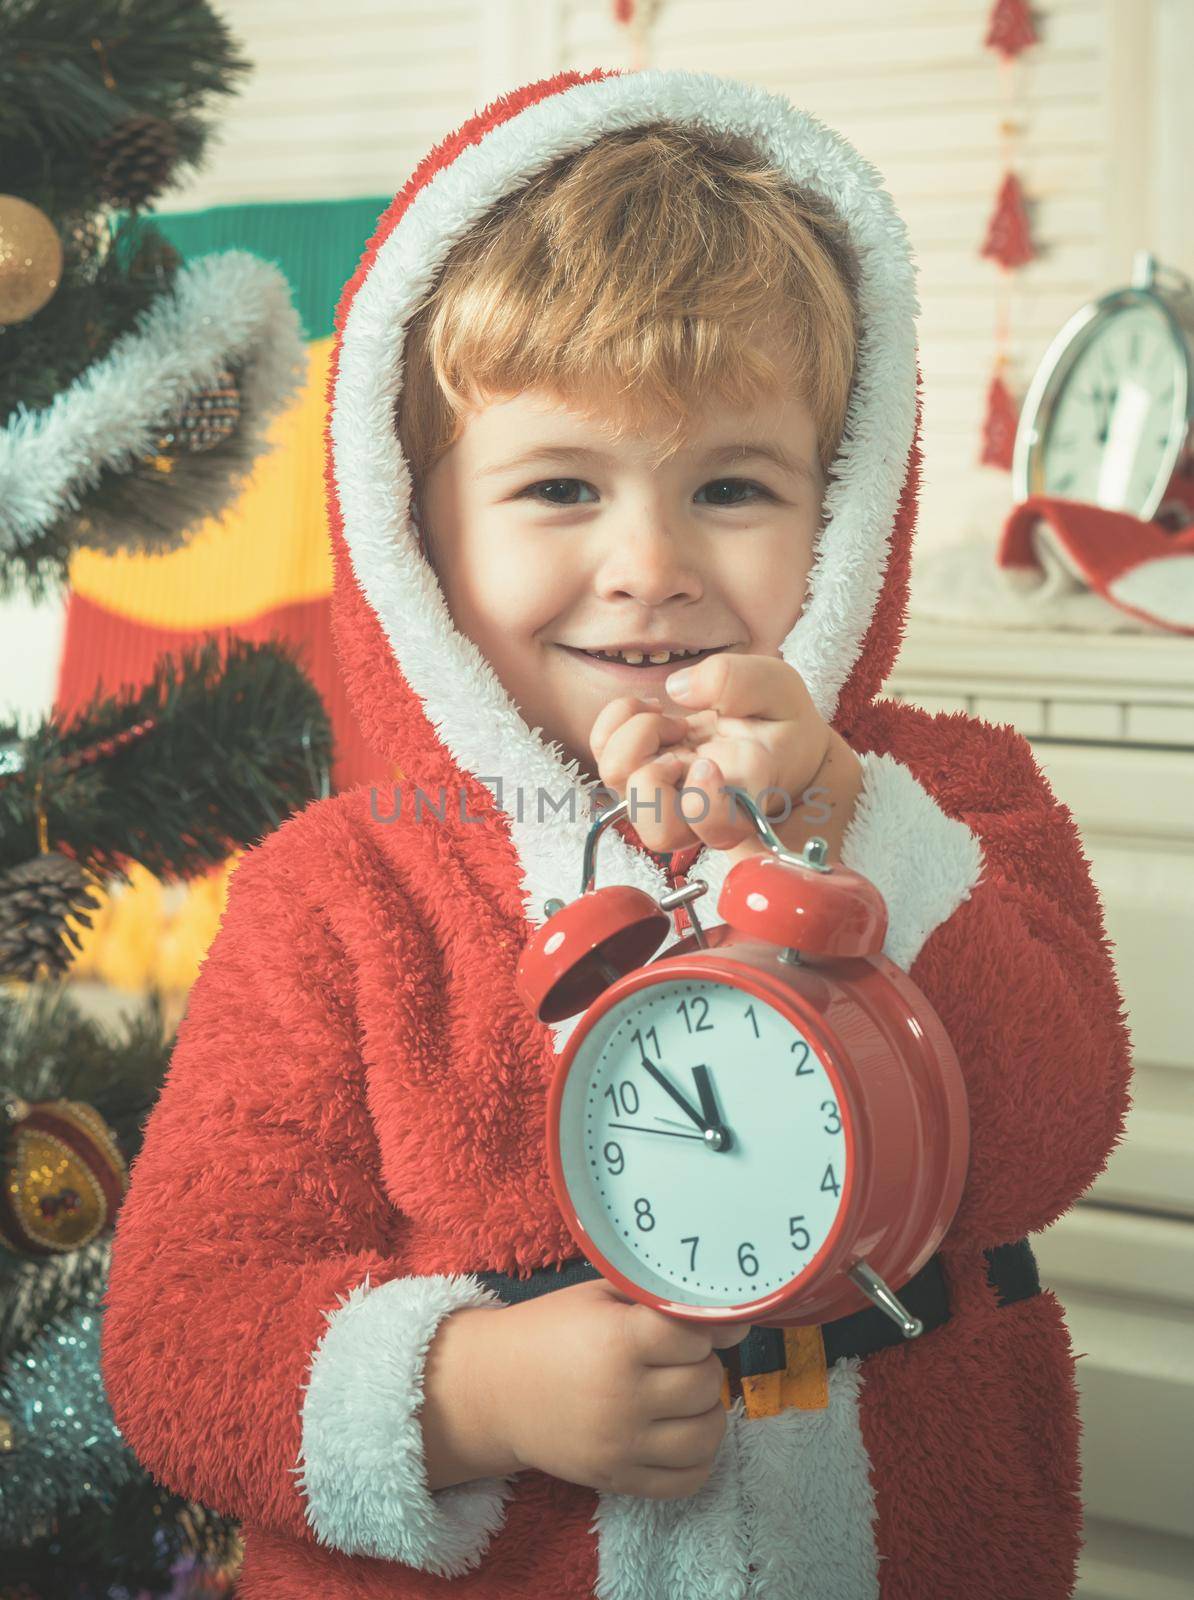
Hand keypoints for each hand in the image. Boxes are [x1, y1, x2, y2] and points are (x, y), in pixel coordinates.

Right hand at [482, 1279, 750, 1499]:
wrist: (495, 1389)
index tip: (700, 1325)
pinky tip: (679, 1431)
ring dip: (707, 1410)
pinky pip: (688, 1480)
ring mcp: (621, 1444)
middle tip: (681, 1357)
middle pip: (706, 1382)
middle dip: (703, 1364)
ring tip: (685, 1395)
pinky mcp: (617, 1479)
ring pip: (708, 1433)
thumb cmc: (549, 1331)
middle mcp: (622, 1396)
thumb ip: (656, 1297)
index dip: (705, 1326)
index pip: (695, 1336)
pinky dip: (698, 1456)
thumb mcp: (597, 1295)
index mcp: (616, 1341)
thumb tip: (729, 1318)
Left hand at [589, 653, 863, 862]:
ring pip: (621, 790)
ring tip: (667, 717)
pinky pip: (603, 756)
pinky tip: (651, 708)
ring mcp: (665, 795)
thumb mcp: (780, 688)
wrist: (771, 738)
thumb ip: (742, 683)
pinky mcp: (640, 773)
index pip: (720, 830)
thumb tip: (679, 688)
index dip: (706, 807)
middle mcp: (701, 807)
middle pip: (659, 831)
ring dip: (632, 739)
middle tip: (680, 735)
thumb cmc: (780, 721)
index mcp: (747, 795)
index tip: (707, 763)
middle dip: (654, 778)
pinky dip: (616, 721)